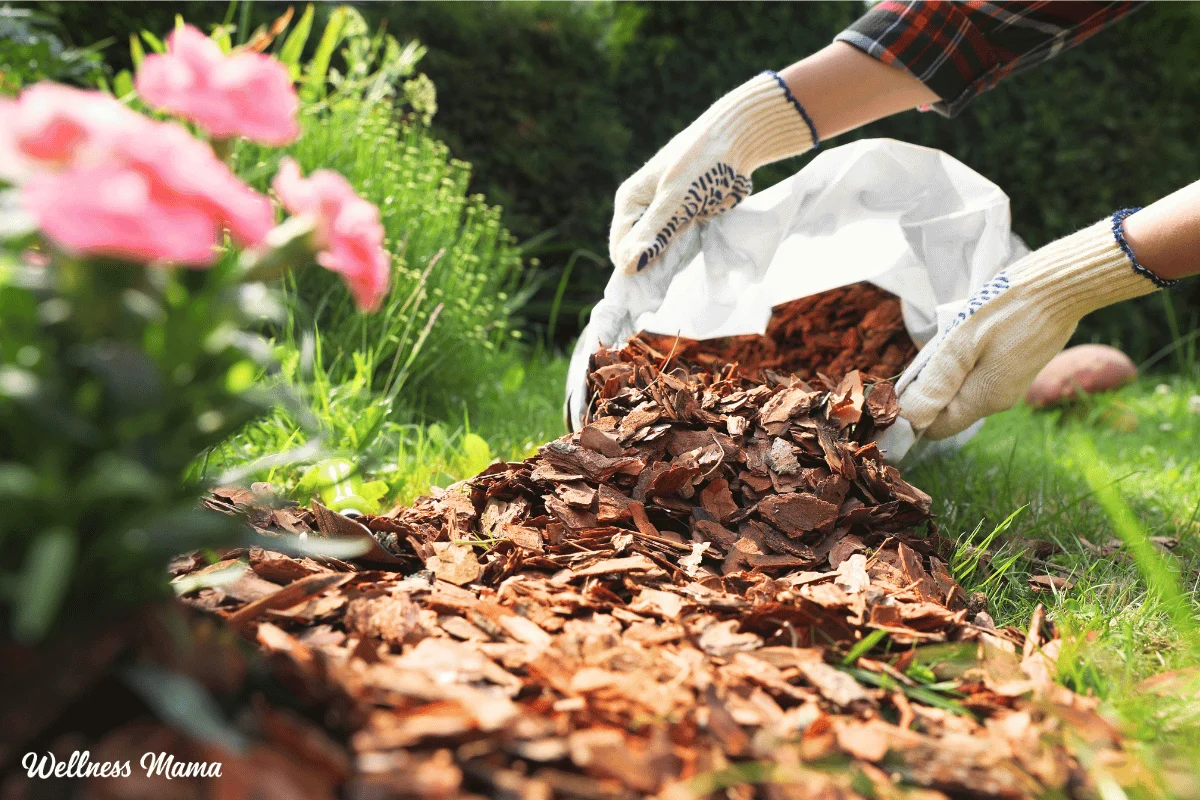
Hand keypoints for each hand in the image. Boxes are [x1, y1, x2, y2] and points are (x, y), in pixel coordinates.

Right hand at [609, 71, 816, 274]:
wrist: (737, 140)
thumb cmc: (701, 165)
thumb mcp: (675, 200)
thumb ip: (653, 232)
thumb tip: (627, 267)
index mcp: (630, 200)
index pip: (620, 247)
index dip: (632, 268)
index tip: (651, 289)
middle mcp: (643, 208)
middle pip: (638, 250)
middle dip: (650, 267)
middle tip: (670, 280)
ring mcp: (666, 213)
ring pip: (659, 249)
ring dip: (669, 262)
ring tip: (682, 270)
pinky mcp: (687, 217)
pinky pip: (680, 244)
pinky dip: (685, 253)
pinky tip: (693, 260)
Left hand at [898, 211, 1171, 438]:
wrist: (1061, 284)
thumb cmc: (1008, 308)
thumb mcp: (962, 343)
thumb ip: (936, 383)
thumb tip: (910, 419)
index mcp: (985, 399)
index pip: (936, 427)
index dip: (911, 415)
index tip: (895, 389)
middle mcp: (998, 400)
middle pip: (948, 410)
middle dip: (927, 392)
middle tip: (920, 356)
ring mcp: (1010, 384)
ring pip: (962, 392)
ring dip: (944, 375)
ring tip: (942, 343)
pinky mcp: (1015, 368)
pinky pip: (978, 376)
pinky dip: (963, 364)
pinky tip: (963, 339)